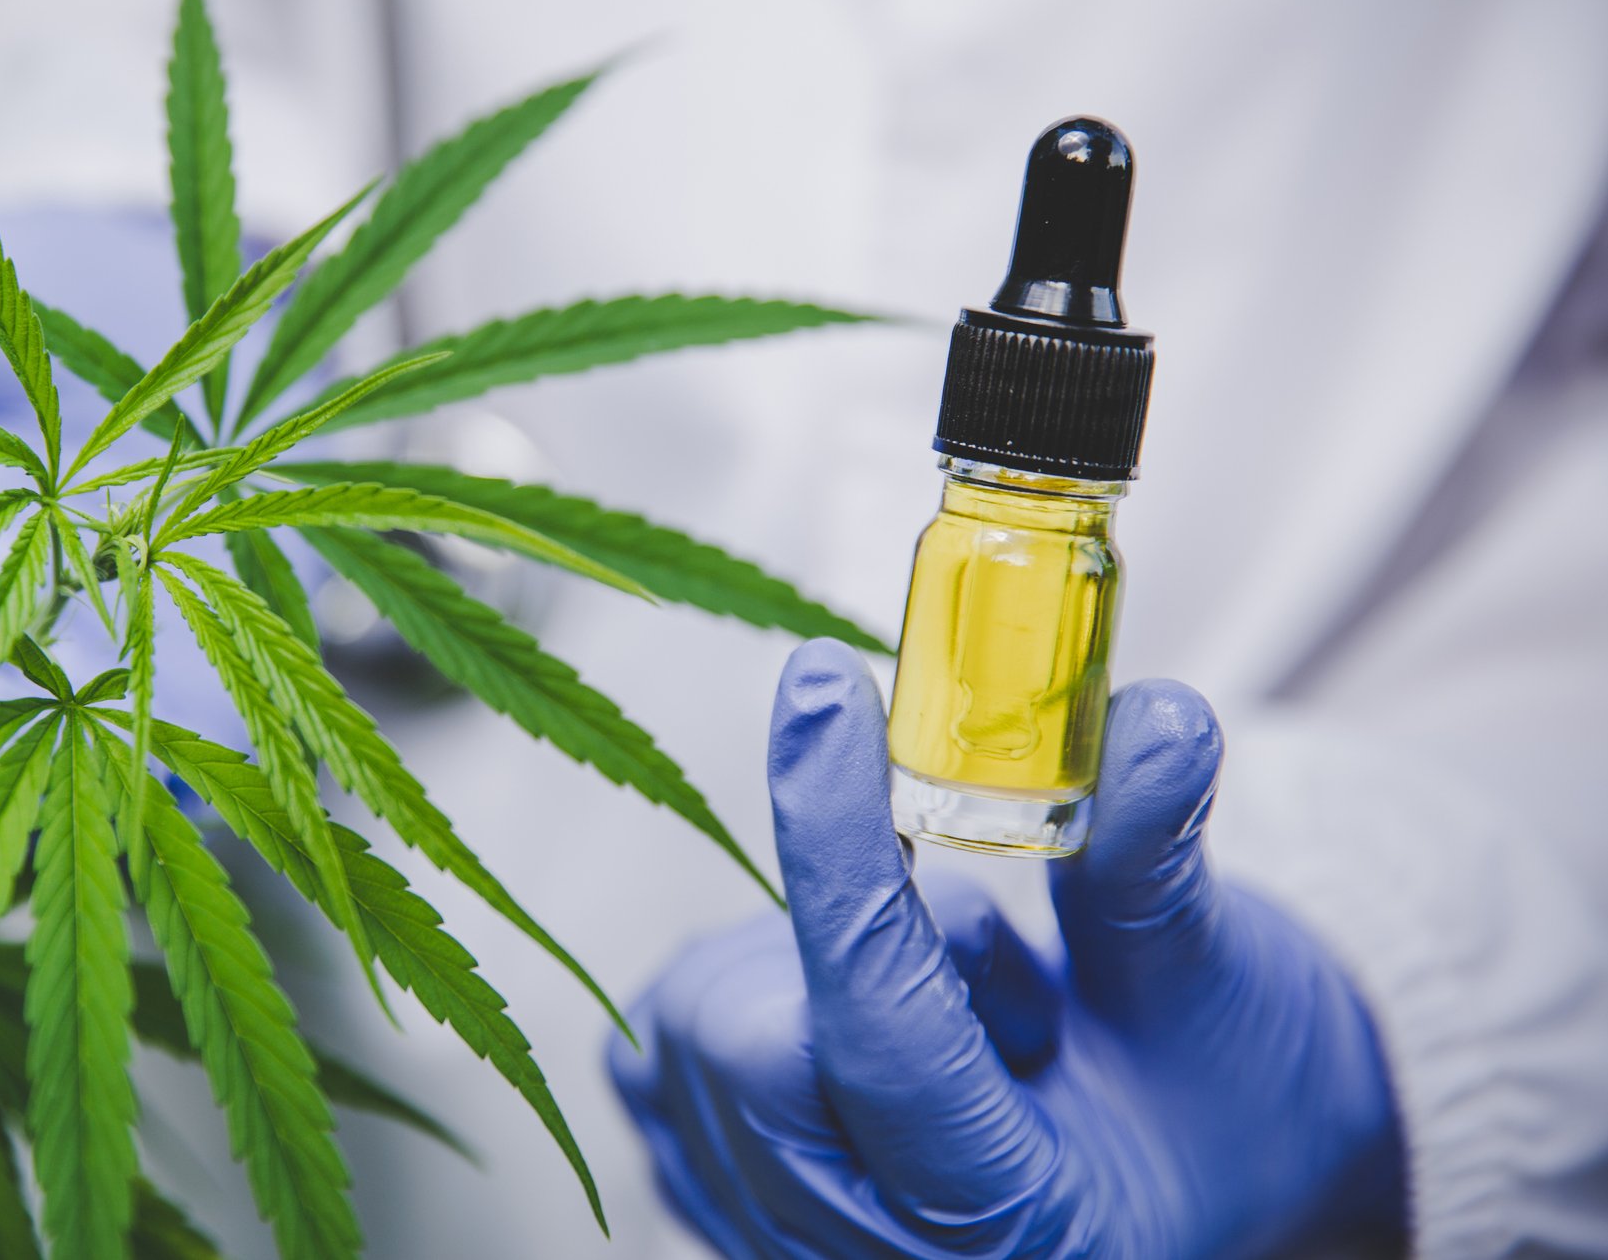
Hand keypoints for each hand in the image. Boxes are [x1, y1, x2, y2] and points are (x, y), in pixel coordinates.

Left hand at [609, 639, 1405, 1258]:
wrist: (1205, 1179)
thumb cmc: (1226, 1100)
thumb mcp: (1220, 988)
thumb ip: (1151, 861)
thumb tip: (1154, 719)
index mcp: (1008, 1226)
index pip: (882, 1033)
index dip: (844, 840)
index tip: (829, 685)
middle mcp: (865, 1257)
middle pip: (746, 1044)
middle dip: (841, 921)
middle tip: (979, 926)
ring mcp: (776, 1242)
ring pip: (689, 1032)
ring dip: (801, 953)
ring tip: (946, 1001)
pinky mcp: (722, 1200)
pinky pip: (661, 1051)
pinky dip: (743, 977)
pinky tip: (844, 1002)